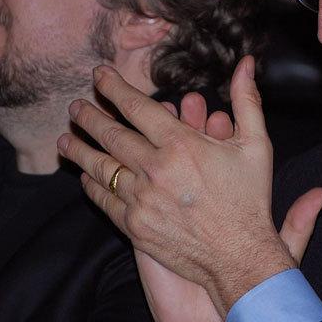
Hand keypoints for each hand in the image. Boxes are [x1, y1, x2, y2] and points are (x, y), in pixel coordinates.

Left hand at [57, 57, 303, 316]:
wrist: (240, 257)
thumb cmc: (250, 199)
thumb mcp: (256, 145)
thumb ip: (247, 101)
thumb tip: (246, 64)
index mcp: (181, 144)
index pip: (136, 107)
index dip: (114, 87)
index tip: (99, 75)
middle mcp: (156, 168)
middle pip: (110, 134)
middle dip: (89, 117)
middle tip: (75, 106)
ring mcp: (141, 199)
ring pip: (100, 167)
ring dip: (79, 150)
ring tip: (65, 140)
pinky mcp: (135, 226)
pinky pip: (105, 200)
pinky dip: (92, 187)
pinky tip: (85, 177)